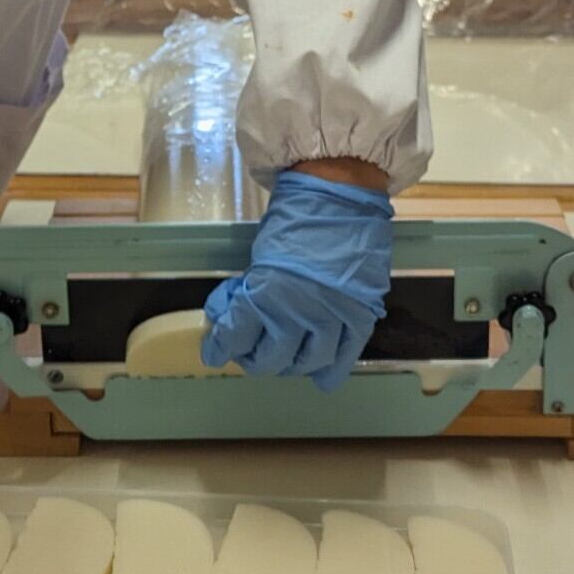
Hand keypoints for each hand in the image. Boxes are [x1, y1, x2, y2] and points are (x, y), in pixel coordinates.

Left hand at [202, 170, 391, 390]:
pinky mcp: (359, 316)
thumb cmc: (296, 216)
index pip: (235, 336)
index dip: (220, 346)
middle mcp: (299, 313)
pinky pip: (345, 356)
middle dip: (252, 358)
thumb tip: (228, 314)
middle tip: (247, 351)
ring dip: (287, 365)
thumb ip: (248, 290)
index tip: (213, 350)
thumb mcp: (260, 253)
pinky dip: (330, 372)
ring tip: (280, 358)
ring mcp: (334, 317)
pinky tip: (320, 378)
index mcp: (267, 292)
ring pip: (305, 363)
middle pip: (270, 359)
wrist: (342, 195)